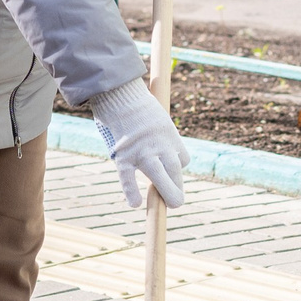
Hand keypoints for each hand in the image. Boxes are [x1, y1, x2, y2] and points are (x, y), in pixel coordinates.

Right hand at [89, 78, 187, 208]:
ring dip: (166, 191)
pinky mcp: (124, 154)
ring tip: (172, 205)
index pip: (182, 158)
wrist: (119, 94)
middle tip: (178, 202)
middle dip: (177, 187)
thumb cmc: (136, 106)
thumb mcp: (156, 117)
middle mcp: (159, 144)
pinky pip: (128, 177)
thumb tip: (154, 143)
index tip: (171, 172)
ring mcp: (142, 150)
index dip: (177, 168)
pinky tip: (135, 204)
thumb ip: (158, 133)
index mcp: (170, 134)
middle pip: (174, 169)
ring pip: (158, 174)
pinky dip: (131, 191)